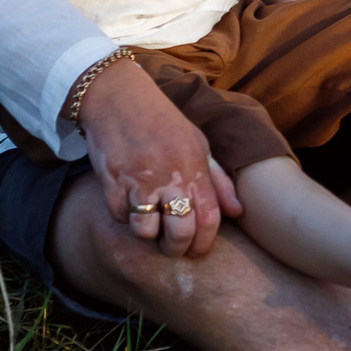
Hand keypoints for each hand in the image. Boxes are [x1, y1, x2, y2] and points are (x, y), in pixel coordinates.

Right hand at [77, 59, 241, 257]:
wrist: (119, 98)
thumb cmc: (163, 122)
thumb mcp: (198, 143)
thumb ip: (218, 180)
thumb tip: (237, 211)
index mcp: (196, 168)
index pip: (209, 218)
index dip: (204, 243)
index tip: (197, 252)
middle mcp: (171, 177)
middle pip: (179, 232)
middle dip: (176, 248)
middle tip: (172, 248)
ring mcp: (141, 181)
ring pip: (145, 230)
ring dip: (146, 233)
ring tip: (147, 223)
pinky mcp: (113, 181)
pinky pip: (120, 216)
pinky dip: (123, 216)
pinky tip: (126, 202)